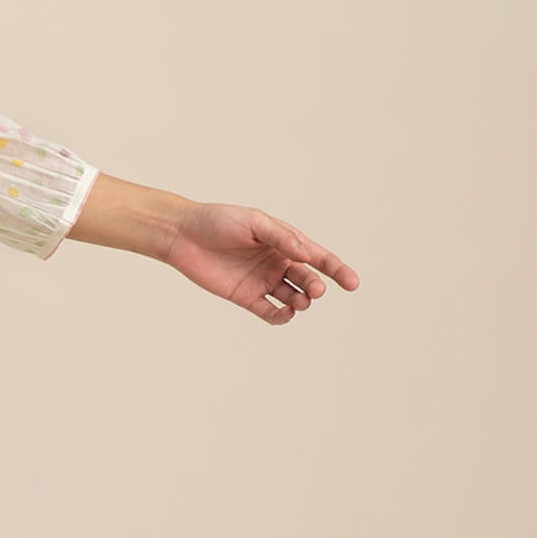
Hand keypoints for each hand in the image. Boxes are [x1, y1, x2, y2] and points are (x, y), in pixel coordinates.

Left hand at [164, 201, 358, 323]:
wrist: (184, 235)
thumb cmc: (219, 221)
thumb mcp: (254, 222)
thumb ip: (281, 237)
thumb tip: (306, 253)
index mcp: (284, 242)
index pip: (318, 258)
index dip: (337, 270)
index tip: (353, 283)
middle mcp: (277, 263)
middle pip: (307, 279)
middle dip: (315, 286)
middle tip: (315, 290)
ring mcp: (262, 281)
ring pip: (292, 297)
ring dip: (301, 301)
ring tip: (300, 301)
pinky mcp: (246, 297)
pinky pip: (269, 312)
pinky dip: (280, 316)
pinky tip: (284, 314)